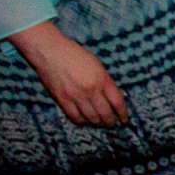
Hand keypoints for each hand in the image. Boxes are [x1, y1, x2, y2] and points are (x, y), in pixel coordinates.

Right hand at [11, 21, 127, 125]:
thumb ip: (107, 83)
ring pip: (91, 118)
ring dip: (98, 123)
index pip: (117, 102)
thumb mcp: (98, 66)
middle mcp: (90, 89)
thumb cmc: (75, 55)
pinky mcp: (62, 99)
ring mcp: (75, 96)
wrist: (49, 50)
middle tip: (112, 123)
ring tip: (100, 123)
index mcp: (102, 79)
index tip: (124, 119)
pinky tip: (85, 120)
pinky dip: (82, 121)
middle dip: (111, 122)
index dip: (123, 114)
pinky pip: (75, 117)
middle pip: (105, 114)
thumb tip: (117, 98)